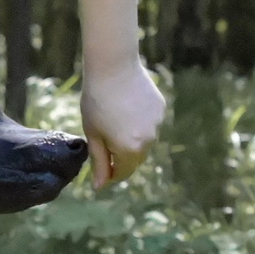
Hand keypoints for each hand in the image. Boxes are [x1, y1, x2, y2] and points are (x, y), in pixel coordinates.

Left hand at [80, 60, 165, 188]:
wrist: (112, 67)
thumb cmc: (96, 100)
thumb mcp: (93, 134)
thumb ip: (99, 162)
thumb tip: (100, 187)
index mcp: (129, 150)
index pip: (123, 172)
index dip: (111, 173)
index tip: (101, 169)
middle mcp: (148, 140)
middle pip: (135, 158)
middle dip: (121, 155)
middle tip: (104, 139)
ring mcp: (157, 124)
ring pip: (144, 140)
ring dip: (131, 137)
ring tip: (114, 117)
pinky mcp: (161, 108)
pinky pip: (150, 123)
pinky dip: (139, 121)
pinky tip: (127, 106)